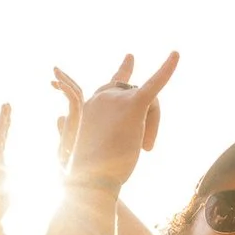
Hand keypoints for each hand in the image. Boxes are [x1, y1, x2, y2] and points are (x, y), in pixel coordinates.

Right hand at [55, 54, 177, 193]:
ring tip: (144, 149)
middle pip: (138, 98)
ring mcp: (116, 99)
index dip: (123, 70)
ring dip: (152, 127)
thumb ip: (73, 130)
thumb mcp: (80, 146)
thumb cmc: (84, 170)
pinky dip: (167, 68)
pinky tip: (175, 55)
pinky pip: (154, 84)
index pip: (111, 84)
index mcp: (90, 104)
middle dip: (146, 121)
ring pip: (150, 103)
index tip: (131, 57)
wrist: (89, 179)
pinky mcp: (133, 106)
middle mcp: (101, 96)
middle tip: (145, 147)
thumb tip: (59, 119)